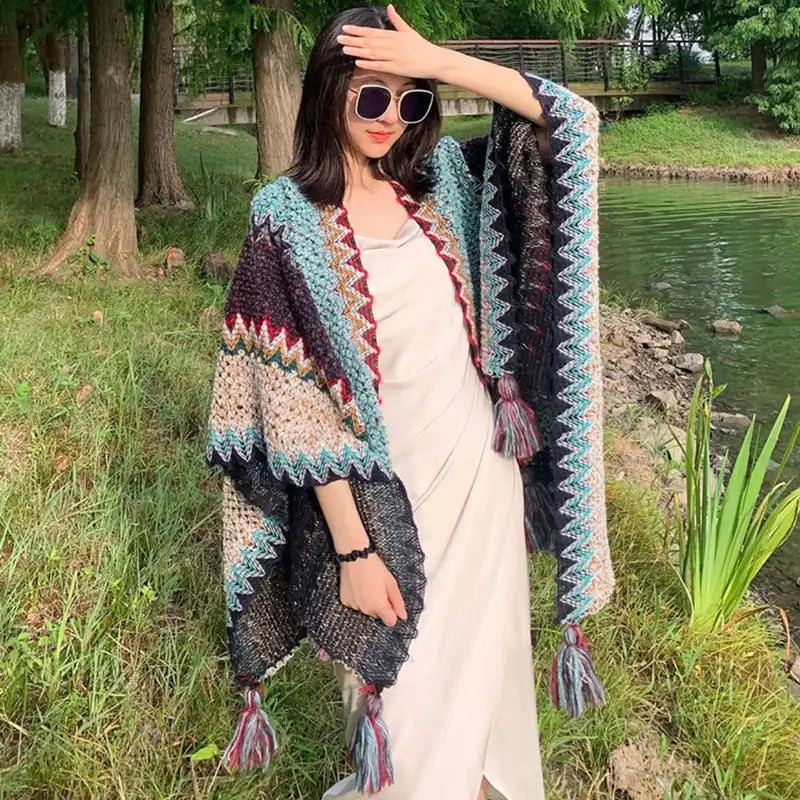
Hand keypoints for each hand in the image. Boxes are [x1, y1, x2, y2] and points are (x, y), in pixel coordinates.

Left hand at [336, 4, 450, 80]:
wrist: (435, 60)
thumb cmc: (422, 47)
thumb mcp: (409, 31)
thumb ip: (397, 20)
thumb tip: (390, 6)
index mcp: (394, 35)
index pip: (372, 32)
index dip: (357, 30)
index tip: (345, 29)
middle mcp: (392, 44)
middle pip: (369, 42)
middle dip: (353, 40)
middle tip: (339, 38)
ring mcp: (394, 57)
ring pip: (372, 53)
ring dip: (357, 51)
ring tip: (345, 49)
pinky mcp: (397, 68)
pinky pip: (380, 66)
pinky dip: (369, 64)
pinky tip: (358, 62)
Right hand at [339, 552, 407, 627]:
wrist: (356, 557)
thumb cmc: (374, 568)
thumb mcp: (391, 583)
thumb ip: (398, 602)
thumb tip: (403, 616)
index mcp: (379, 606)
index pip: (390, 622)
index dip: (393, 613)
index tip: (391, 603)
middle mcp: (365, 609)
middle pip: (378, 615)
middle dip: (380, 606)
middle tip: (378, 589)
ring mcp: (354, 606)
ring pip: (366, 610)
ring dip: (369, 603)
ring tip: (368, 586)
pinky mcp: (345, 601)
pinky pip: (356, 605)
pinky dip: (358, 599)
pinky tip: (359, 587)